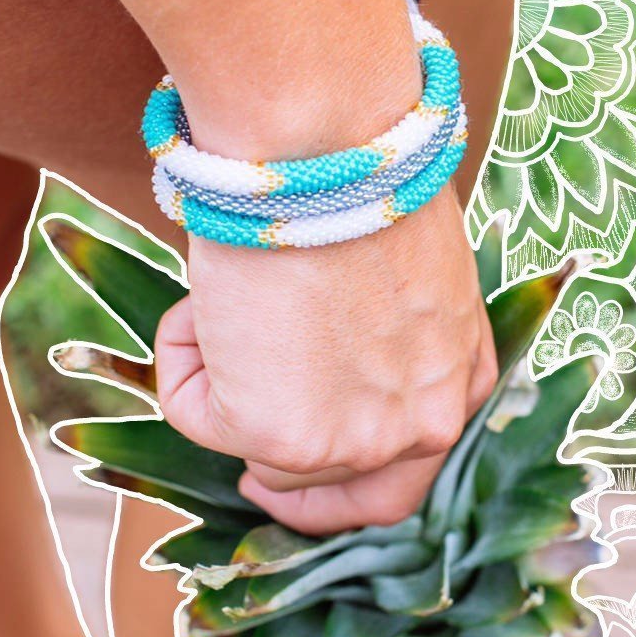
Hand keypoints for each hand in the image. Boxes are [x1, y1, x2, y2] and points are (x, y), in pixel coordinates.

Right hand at [154, 184, 496, 534]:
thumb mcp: (407, 276)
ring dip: (222, 375)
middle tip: (232, 435)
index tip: (285, 479)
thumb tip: (320, 354)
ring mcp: (350, 441)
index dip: (338, 488)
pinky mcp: (278, 435)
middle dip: (274, 459)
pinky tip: (204, 297)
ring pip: (256, 448)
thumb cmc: (363, 179)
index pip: (401, 481)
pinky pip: (194, 412)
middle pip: (328, 481)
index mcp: (456, 387)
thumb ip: (386, 341)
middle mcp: (418, 429)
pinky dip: (179, 356)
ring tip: (227, 295)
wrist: (328, 148)